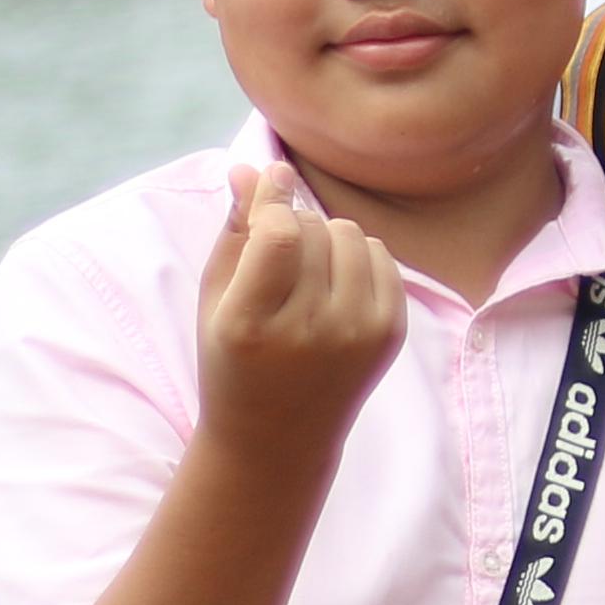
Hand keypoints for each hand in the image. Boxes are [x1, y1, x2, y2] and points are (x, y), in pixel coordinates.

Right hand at [192, 164, 402, 465]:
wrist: (278, 437)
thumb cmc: (233, 359)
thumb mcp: (215, 299)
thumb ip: (235, 230)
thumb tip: (255, 167)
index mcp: (251, 324)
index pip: (279, 234)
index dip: (275, 198)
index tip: (271, 181)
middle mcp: (310, 331)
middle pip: (316, 229)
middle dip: (295, 225)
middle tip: (278, 258)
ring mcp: (357, 335)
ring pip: (351, 234)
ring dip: (327, 237)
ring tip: (305, 273)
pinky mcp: (389, 335)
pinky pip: (381, 256)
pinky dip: (358, 256)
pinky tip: (334, 285)